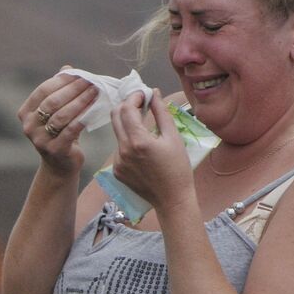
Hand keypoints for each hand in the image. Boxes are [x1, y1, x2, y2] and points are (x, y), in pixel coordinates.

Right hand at [17, 69, 98, 174]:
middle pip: (52, 102)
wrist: (60, 164)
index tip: (81, 75)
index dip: (63, 81)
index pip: (43, 90)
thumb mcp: (56, 111)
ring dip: (80, 101)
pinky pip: (71, 130)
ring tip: (95, 92)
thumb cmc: (59, 132)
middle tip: (91, 82)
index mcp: (25, 112)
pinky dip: (83, 117)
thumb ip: (59, 90)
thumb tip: (67, 68)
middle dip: (74, 89)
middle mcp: (29, 126)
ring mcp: (40, 139)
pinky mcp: (54, 150)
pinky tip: (94, 108)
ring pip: (62, 115)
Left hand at [109, 88, 197, 212]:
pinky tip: (142, 149)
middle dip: (127, 106)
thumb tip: (154, 93)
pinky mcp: (117, 171)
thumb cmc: (178, 168)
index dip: (134, 97)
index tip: (143, 94)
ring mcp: (118, 161)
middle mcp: (123, 150)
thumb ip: (161, 113)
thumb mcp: (173, 137)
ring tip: (144, 127)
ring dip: (128, 124)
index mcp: (138, 141)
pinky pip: (119, 148)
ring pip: (117, 132)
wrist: (172, 199)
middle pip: (115, 117)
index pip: (127, 109)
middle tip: (141, 104)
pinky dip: (128, 142)